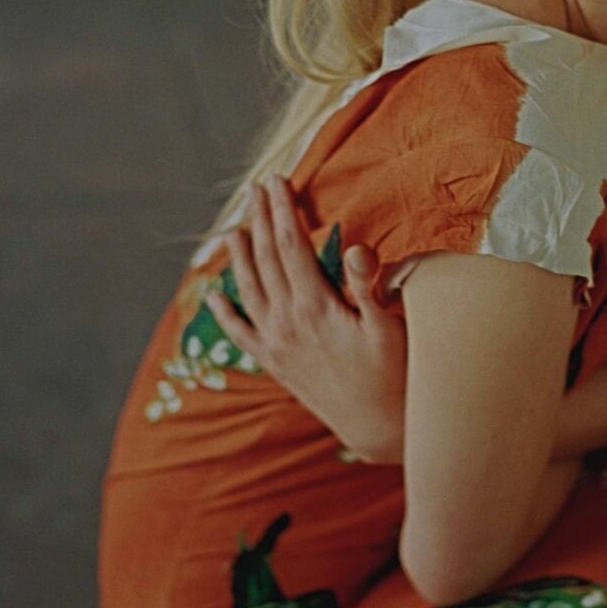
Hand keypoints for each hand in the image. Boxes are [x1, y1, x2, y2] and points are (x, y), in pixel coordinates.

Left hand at [203, 174, 407, 462]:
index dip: (283, 210)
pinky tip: (214, 296)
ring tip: (233, 228)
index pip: (291, 245)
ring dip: (239, 256)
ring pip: (248, 289)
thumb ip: (368, 286)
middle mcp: (286, 322)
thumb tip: (357, 248)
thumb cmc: (392, 373)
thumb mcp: (388, 327)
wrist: (377, 426)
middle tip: (255, 189)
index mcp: (314, 306)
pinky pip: (239, 333)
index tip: (277, 181)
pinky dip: (224, 313)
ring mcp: (275, 343)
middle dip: (261, 219)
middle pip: (266, 259)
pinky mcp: (273, 362)